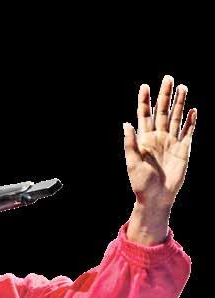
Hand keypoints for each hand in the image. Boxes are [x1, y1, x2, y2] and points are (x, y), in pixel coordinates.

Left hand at [123, 75, 196, 208]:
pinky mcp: (183, 150)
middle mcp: (158, 137)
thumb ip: (130, 143)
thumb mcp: (132, 163)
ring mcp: (171, 142)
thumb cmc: (140, 183)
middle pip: (162, 111)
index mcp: (144, 139)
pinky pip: (188, 133)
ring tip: (182, 87)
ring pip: (176, 118)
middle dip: (164, 95)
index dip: (144, 101)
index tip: (144, 87)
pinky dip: (190, 122)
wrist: (156, 197)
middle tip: (168, 78)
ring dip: (179, 103)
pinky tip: (192, 110)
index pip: (144, 115)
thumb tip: (126, 123)